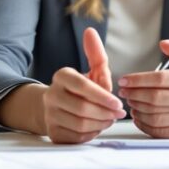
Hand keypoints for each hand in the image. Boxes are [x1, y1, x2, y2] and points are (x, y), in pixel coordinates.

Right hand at [41, 28, 124, 143]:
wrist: (57, 108)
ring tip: (110, 119)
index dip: (102, 97)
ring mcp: (50, 115)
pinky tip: (98, 127)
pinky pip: (76, 137)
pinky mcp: (53, 133)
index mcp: (61, 76)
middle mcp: (51, 95)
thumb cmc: (82, 89)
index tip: (119, 104)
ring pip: (80, 124)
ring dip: (101, 124)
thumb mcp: (92, 71)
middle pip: (82, 108)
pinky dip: (92, 134)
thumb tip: (90, 31)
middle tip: (118, 114)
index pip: (82, 86)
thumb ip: (96, 54)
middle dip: (105, 113)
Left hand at [118, 39, 168, 137]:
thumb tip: (164, 44)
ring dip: (136, 109)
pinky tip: (138, 116)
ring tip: (131, 102)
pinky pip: (157, 130)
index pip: (159, 79)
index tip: (124, 80)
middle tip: (124, 92)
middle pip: (154, 98)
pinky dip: (143, 124)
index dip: (137, 80)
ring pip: (153, 115)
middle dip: (133, 94)